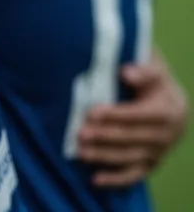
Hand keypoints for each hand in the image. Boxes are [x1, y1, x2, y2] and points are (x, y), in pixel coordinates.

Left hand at [78, 55, 189, 186]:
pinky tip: (96, 180)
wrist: (169, 100)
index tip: (92, 113)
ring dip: (105, 156)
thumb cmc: (152, 80)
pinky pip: (134, 175)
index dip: (116, 115)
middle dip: (105, 137)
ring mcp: (160, 152)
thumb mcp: (153, 69)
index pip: (140, 115)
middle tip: (80, 134)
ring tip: (81, 153)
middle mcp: (169, 134)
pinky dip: (116, 179)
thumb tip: (127, 72)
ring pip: (131, 157)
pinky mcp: (151, 163)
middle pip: (133, 138)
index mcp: (169, 110)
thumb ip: (143, 70)